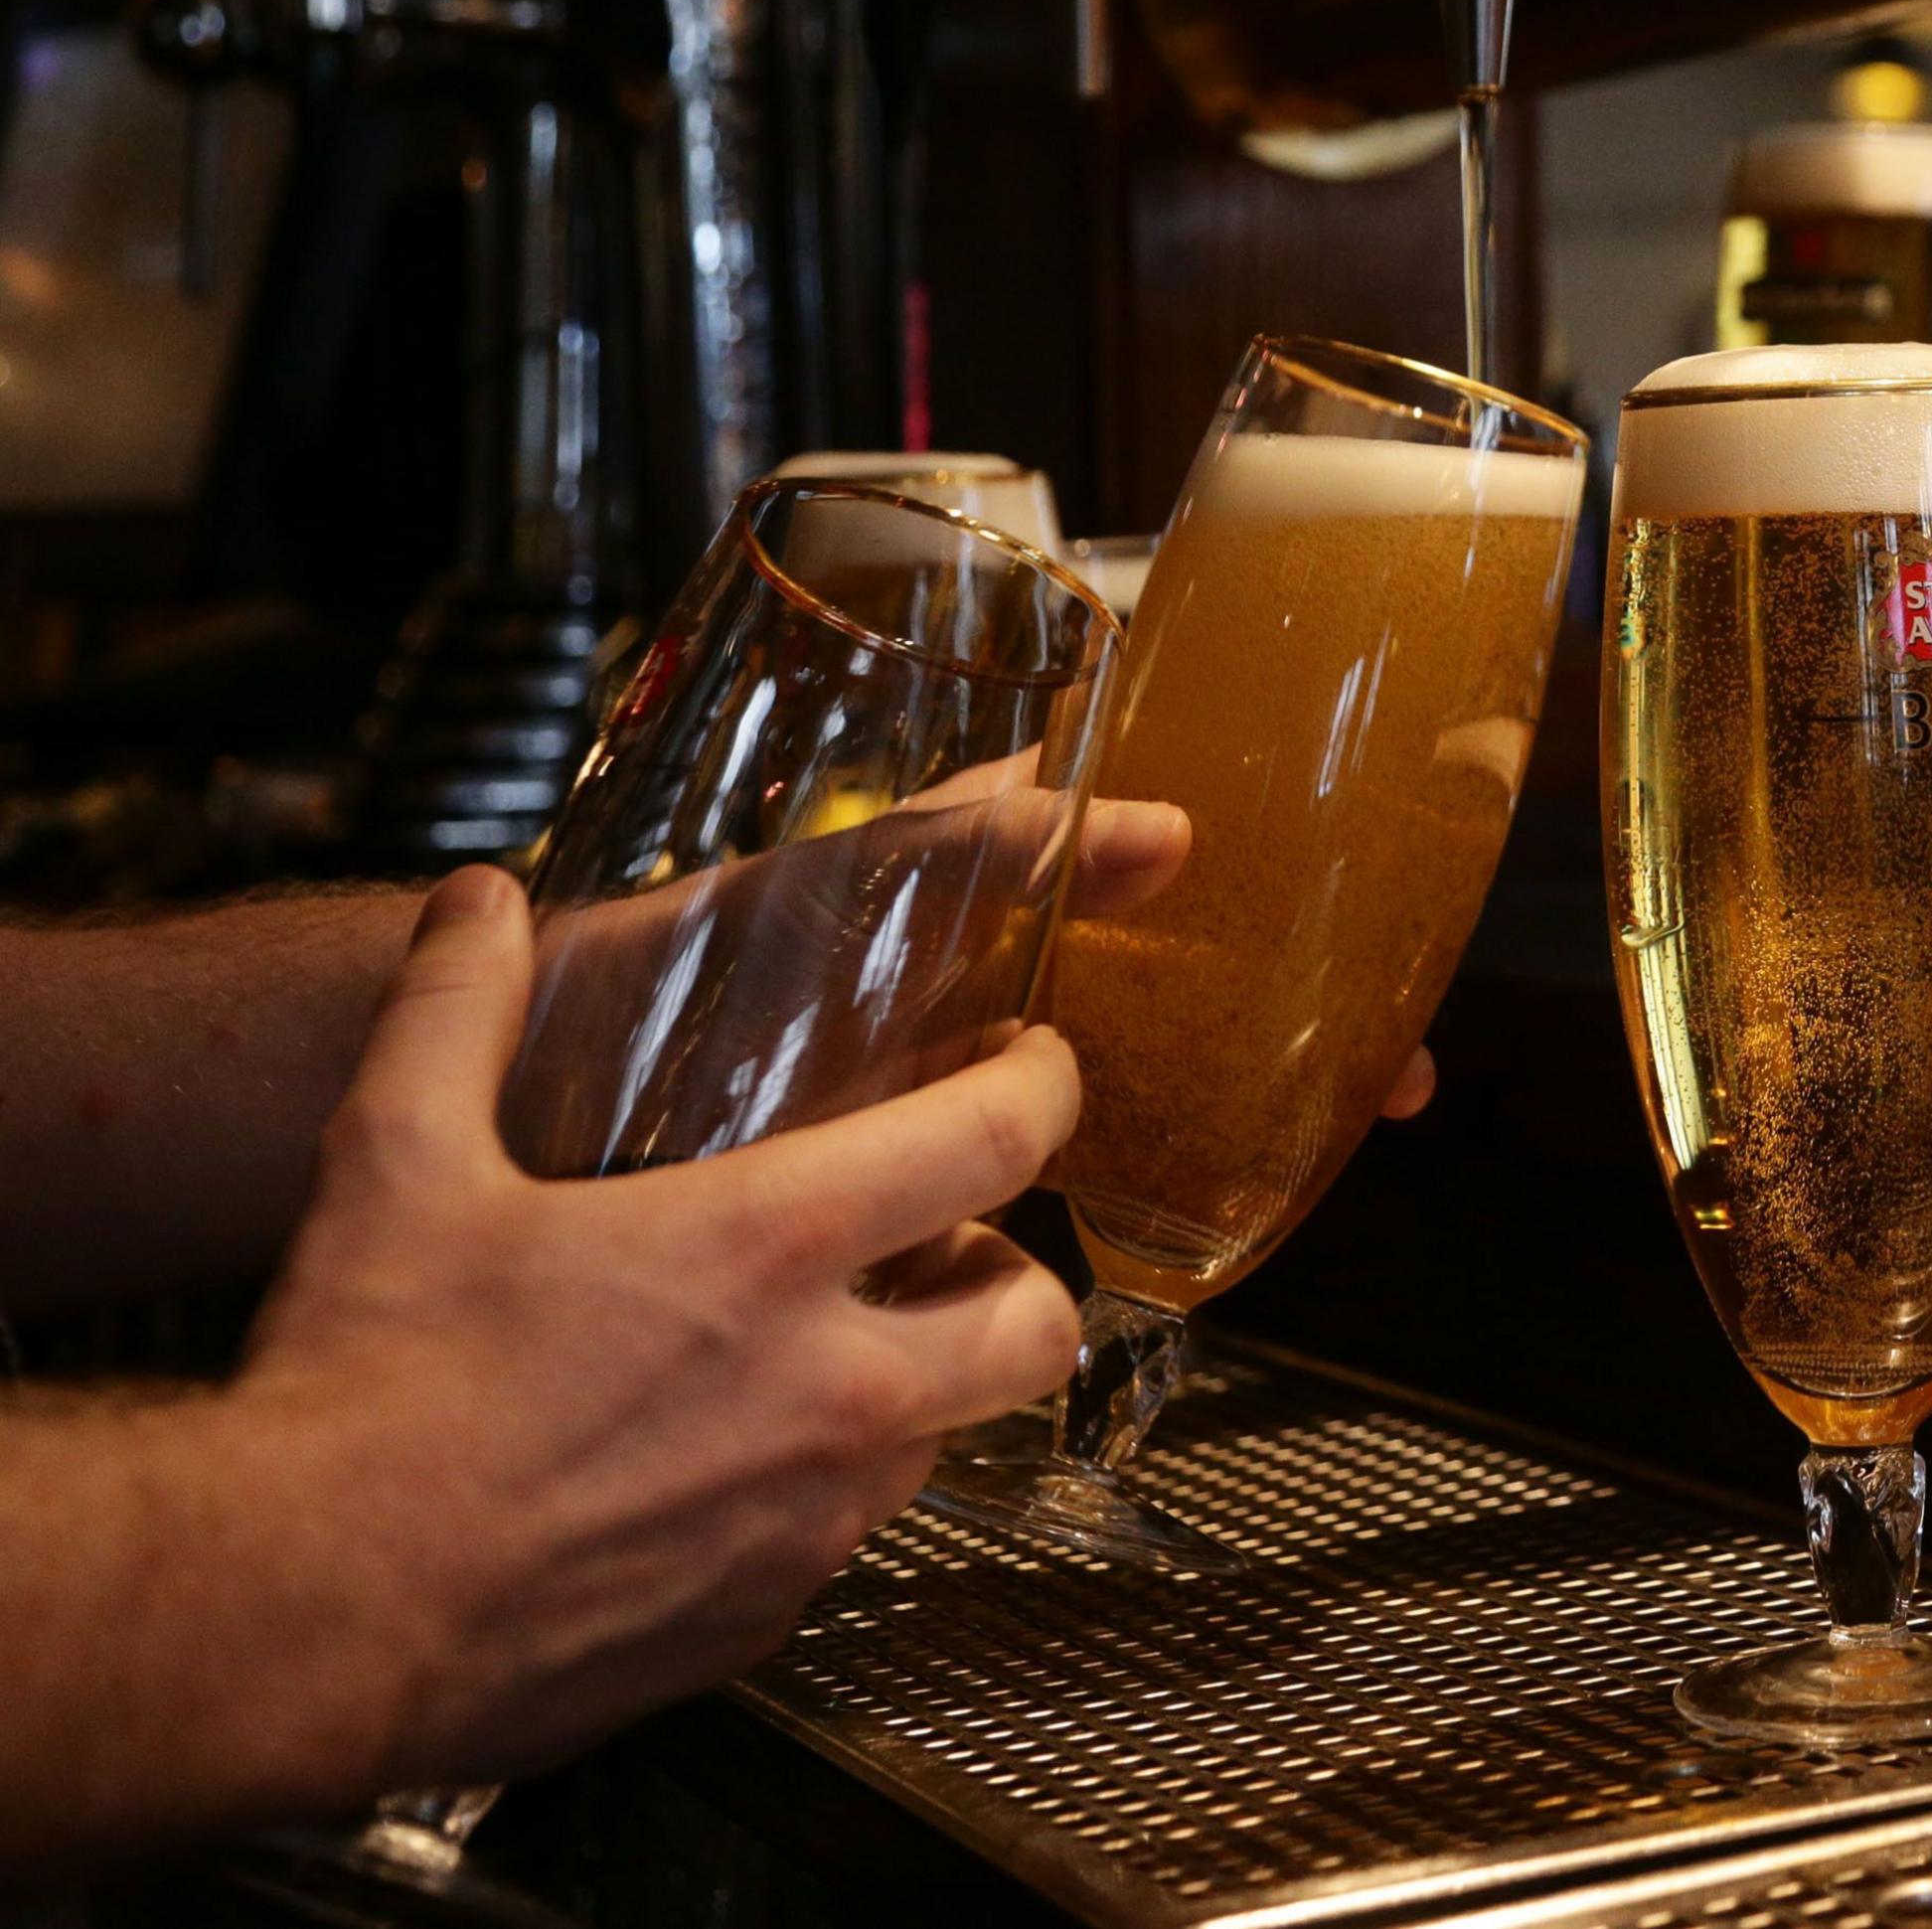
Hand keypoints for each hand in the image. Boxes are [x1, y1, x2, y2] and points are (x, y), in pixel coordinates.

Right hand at [225, 867, 1085, 1798]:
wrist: (299, 1617)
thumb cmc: (360, 1387)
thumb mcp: (397, 1161)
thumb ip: (454, 1010)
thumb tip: (478, 904)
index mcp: (767, 1251)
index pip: (998, 1140)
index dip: (1043, 1083)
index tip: (1035, 1062)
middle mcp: (830, 1392)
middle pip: (1039, 1318)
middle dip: (1018, 1266)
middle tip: (950, 1236)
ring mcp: (810, 1519)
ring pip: (952, 1430)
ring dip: (923, 1378)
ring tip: (829, 1341)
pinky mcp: (766, 1615)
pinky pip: (849, 1534)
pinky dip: (824, 1486)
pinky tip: (730, 1457)